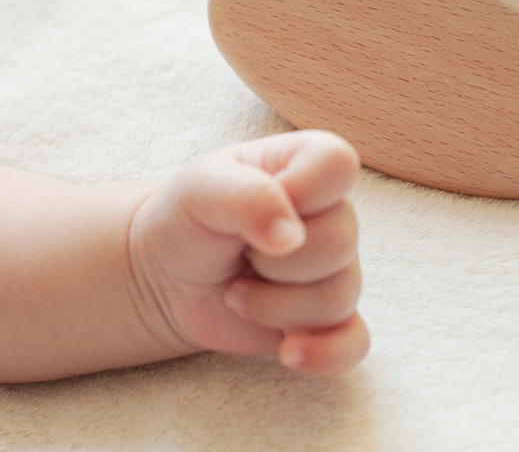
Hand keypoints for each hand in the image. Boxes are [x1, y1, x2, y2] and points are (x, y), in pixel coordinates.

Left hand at [128, 130, 367, 375]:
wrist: (166, 275)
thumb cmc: (189, 218)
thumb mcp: (200, 190)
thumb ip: (246, 197)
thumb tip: (290, 238)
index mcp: (307, 166)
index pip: (339, 165)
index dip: (304, 189)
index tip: (264, 202)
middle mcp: (333, 216)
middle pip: (340, 242)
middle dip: (274, 260)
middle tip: (239, 252)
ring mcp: (335, 271)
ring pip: (337, 297)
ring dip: (272, 305)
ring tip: (236, 292)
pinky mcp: (328, 320)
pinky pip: (352, 344)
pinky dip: (322, 353)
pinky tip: (288, 351)